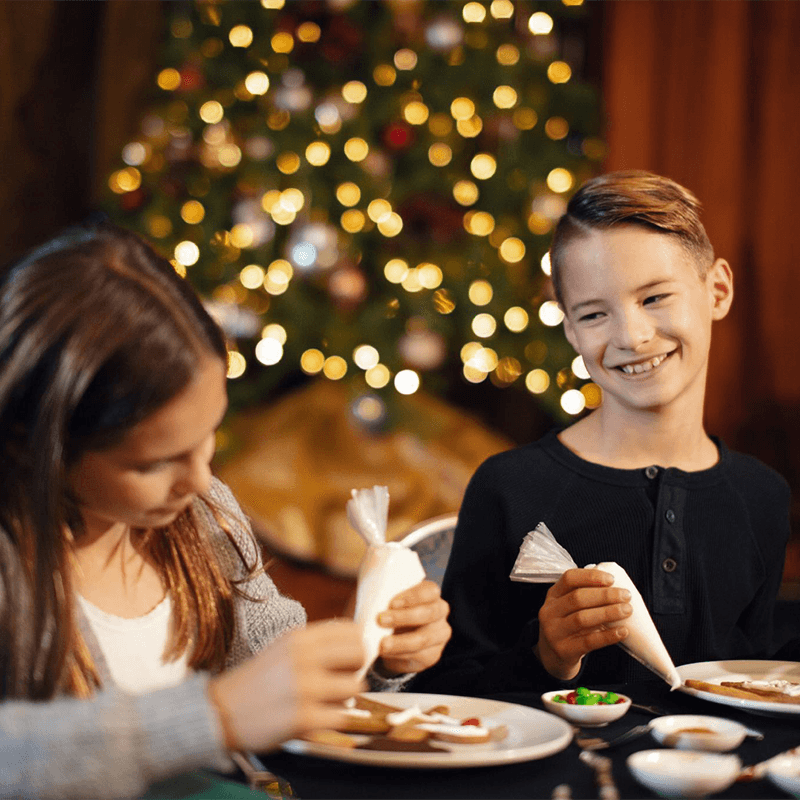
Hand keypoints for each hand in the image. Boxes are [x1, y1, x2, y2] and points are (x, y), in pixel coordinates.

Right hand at [208, 619, 365, 751]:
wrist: (221, 712)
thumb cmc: (258, 681)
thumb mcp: (284, 648)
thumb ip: (317, 644)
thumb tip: (357, 640)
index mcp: (299, 638)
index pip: (352, 630)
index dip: (356, 645)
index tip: (349, 657)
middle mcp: (304, 658)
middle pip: (359, 654)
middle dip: (355, 669)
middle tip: (340, 680)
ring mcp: (305, 689)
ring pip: (355, 687)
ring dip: (344, 697)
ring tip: (324, 701)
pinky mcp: (304, 719)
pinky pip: (341, 717)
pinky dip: (332, 720)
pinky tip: (315, 718)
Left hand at [374, 579, 450, 675]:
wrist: (395, 636)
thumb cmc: (391, 610)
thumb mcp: (389, 599)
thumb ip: (385, 596)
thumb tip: (370, 597)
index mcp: (431, 593)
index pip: (429, 591)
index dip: (412, 597)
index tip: (392, 603)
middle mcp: (440, 611)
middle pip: (428, 613)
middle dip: (403, 618)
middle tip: (380, 620)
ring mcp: (439, 634)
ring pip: (423, 638)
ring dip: (400, 642)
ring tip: (382, 644)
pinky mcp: (433, 654)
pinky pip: (418, 656)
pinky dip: (399, 654)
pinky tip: (386, 652)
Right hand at [535, 567, 631, 680]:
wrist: (552, 657)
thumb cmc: (568, 627)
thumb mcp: (567, 608)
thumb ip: (584, 597)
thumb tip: (617, 588)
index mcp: (553, 595)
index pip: (569, 578)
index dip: (591, 577)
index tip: (612, 579)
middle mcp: (549, 612)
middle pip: (577, 598)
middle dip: (605, 595)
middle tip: (626, 596)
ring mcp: (554, 632)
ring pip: (582, 618)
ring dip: (608, 612)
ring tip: (627, 610)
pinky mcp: (564, 650)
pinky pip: (588, 641)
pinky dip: (608, 636)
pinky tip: (622, 631)